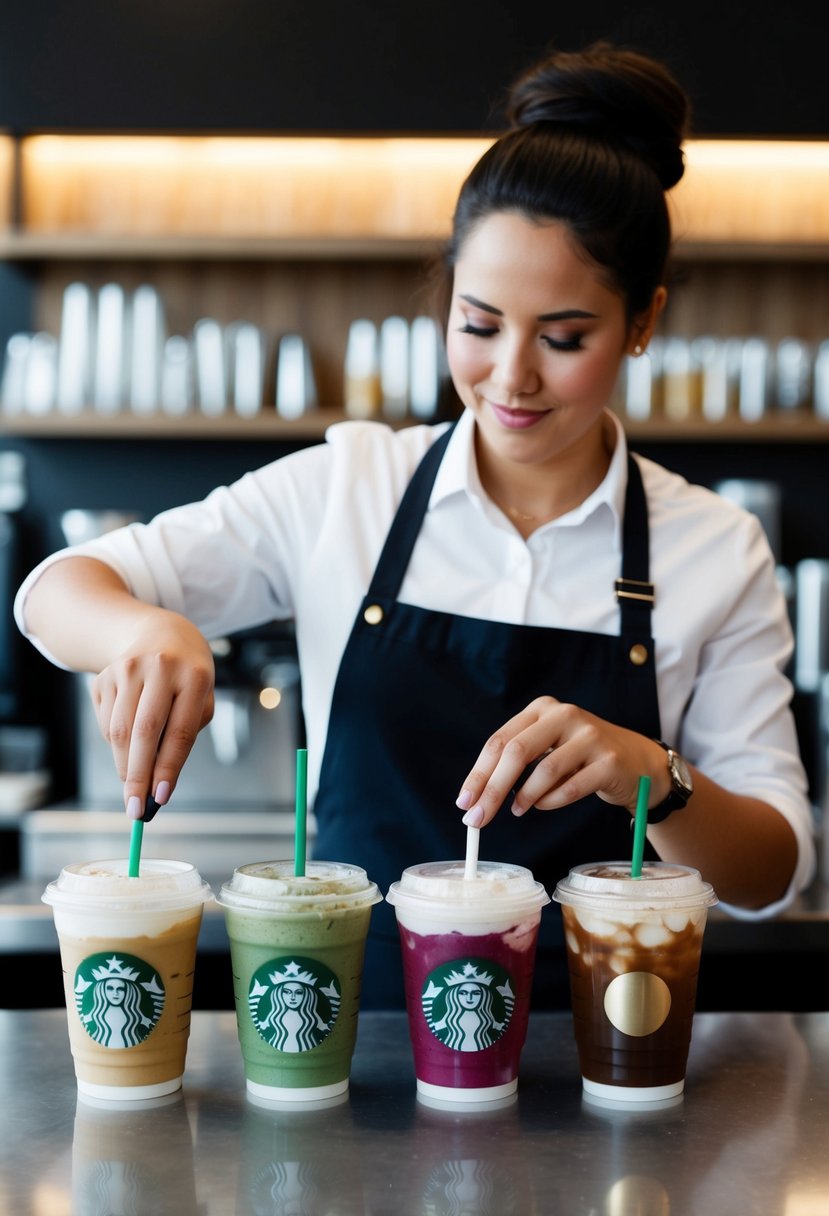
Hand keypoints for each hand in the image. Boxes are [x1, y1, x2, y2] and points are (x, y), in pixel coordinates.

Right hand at [89, 608, 214, 818]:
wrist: (160, 633)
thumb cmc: (188, 677)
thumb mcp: (201, 698)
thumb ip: (185, 736)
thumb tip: (157, 785)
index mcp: (195, 676)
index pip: (180, 730)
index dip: (169, 767)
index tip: (161, 798)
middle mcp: (160, 669)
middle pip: (143, 732)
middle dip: (139, 776)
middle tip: (135, 810)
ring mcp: (127, 669)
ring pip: (118, 731)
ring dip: (125, 767)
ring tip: (134, 785)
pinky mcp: (104, 676)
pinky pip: (105, 724)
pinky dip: (115, 745)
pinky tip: (128, 743)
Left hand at [455, 696, 667, 827]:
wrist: (636, 762)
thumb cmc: (581, 757)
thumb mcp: (548, 747)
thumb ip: (516, 761)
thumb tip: (477, 795)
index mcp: (542, 708)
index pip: (500, 740)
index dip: (478, 773)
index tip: (464, 802)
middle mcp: (564, 715)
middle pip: (517, 752)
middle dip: (492, 788)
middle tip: (478, 818)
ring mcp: (589, 736)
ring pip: (544, 770)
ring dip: (524, 796)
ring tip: (518, 810)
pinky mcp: (609, 761)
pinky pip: (571, 786)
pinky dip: (551, 801)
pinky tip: (543, 805)